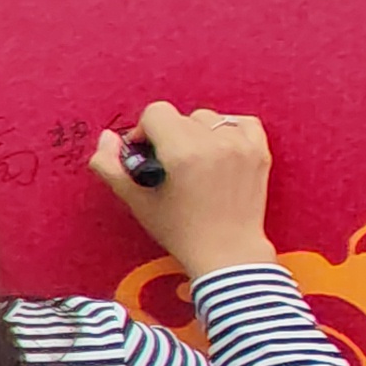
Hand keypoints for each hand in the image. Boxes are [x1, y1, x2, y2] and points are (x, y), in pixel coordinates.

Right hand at [91, 102, 277, 275]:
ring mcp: (240, 146)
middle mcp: (214, 143)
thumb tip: (107, 137)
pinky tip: (218, 151)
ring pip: (209, 119)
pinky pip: (242, 122)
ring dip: (197, 134)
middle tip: (170, 165)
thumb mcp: (136, 202)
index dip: (144, 131)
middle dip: (170, 136)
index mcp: (182, 153)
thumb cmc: (181, 232)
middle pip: (181, 116)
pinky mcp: (259, 151)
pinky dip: (228, 131)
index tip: (147, 155)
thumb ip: (110, 167)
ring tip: (196, 161)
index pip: (156, 112)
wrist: (227, 252)